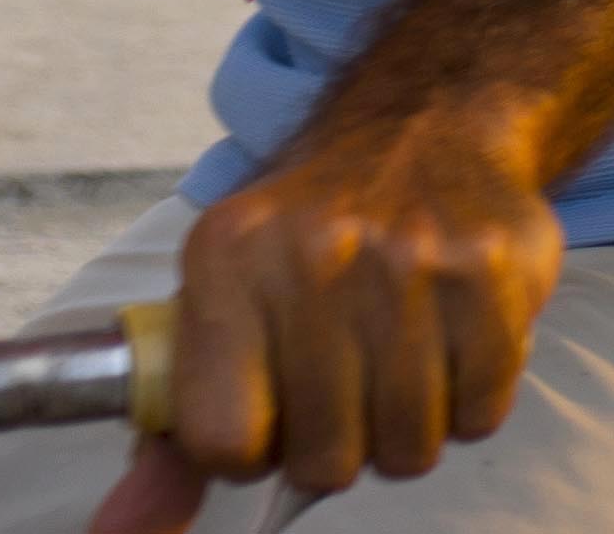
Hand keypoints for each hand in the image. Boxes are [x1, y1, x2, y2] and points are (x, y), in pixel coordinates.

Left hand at [90, 104, 562, 526]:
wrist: (424, 120)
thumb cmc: (309, 232)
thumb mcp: (220, 296)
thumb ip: (174, 424)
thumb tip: (122, 528)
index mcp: (226, 256)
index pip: (221, 439)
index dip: (251, 447)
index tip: (269, 411)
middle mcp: (312, 251)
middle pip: (325, 458)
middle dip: (337, 441)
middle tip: (344, 379)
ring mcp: (409, 258)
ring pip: (408, 446)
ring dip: (405, 424)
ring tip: (395, 355)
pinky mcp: (490, 269)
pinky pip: (479, 412)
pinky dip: (467, 398)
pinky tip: (447, 337)